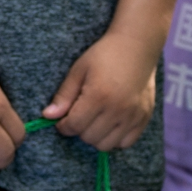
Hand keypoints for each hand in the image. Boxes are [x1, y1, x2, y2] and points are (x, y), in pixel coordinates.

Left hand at [43, 30, 158, 152]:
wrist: (137, 45)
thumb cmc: (105, 54)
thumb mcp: (79, 70)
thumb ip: (64, 95)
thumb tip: (48, 116)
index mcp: (99, 96)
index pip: (74, 126)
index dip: (64, 126)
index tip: (63, 119)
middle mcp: (118, 109)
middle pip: (89, 138)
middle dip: (79, 129)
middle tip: (80, 116)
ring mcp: (133, 115)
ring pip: (106, 145)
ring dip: (96, 136)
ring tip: (95, 120)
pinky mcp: (144, 118)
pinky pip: (125, 143)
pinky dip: (115, 138)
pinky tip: (111, 123)